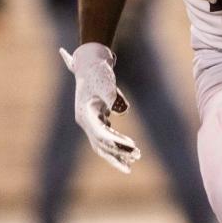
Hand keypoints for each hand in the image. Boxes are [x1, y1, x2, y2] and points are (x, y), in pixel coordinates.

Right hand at [59, 43, 139, 172]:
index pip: (100, 135)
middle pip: (100, 144)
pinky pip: (105, 135)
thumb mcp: (105, 82)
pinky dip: (116, 142)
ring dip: (118, 151)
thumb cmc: (98, 71)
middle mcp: (85, 121)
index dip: (116, 143)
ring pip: (102, 143)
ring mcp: (89, 120)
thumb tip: (121, 111)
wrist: (90, 62)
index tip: (131, 147)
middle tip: (135, 159)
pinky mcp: (95, 118)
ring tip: (136, 157)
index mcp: (85, 114)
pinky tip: (129, 146)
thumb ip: (112, 96)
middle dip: (117, 153)